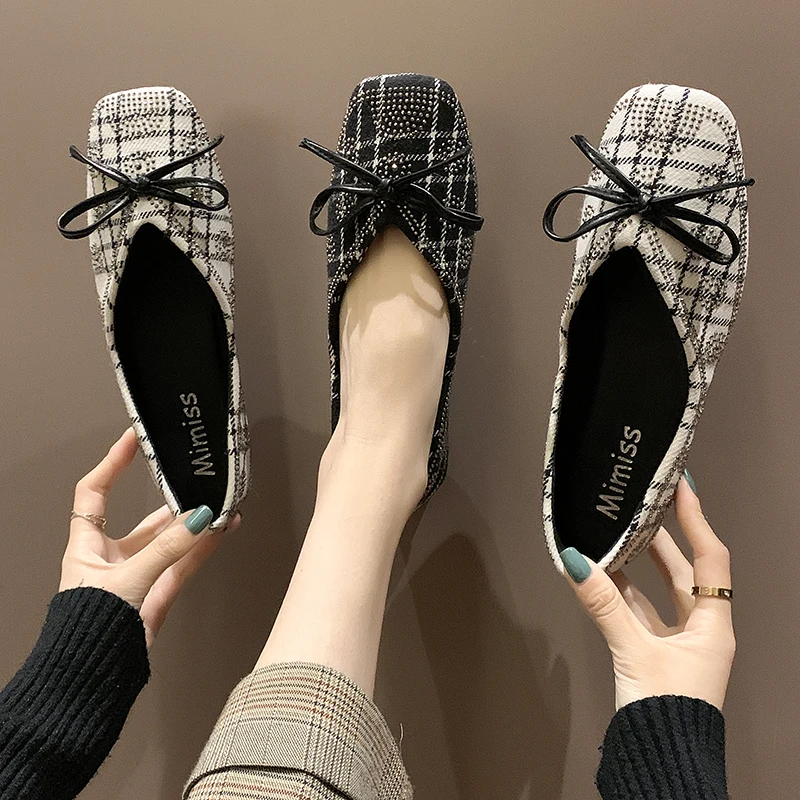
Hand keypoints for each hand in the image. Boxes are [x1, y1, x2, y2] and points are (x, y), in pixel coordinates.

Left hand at [60, 428, 239, 647]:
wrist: (90, 677)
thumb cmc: (85, 630)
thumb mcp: (127, 578)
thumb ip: (168, 549)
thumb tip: (200, 519)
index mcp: (86, 547)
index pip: (94, 493)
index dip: (111, 464)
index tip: (132, 440)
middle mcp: (111, 558)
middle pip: (143, 519)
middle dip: (169, 500)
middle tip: (191, 479)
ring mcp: (137, 576)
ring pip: (170, 541)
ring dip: (193, 525)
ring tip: (219, 505)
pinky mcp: (157, 594)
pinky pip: (185, 563)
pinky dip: (204, 547)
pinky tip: (222, 532)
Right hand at [560, 476, 734, 709]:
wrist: (664, 765)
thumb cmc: (667, 710)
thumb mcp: (635, 651)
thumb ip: (604, 605)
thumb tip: (575, 561)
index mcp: (714, 626)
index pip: (711, 558)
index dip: (697, 519)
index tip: (682, 487)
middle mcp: (702, 630)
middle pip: (686, 572)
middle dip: (664, 538)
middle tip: (644, 506)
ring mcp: (680, 644)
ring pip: (661, 593)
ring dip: (640, 567)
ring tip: (619, 535)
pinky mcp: (658, 657)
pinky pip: (642, 615)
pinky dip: (623, 596)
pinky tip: (603, 579)